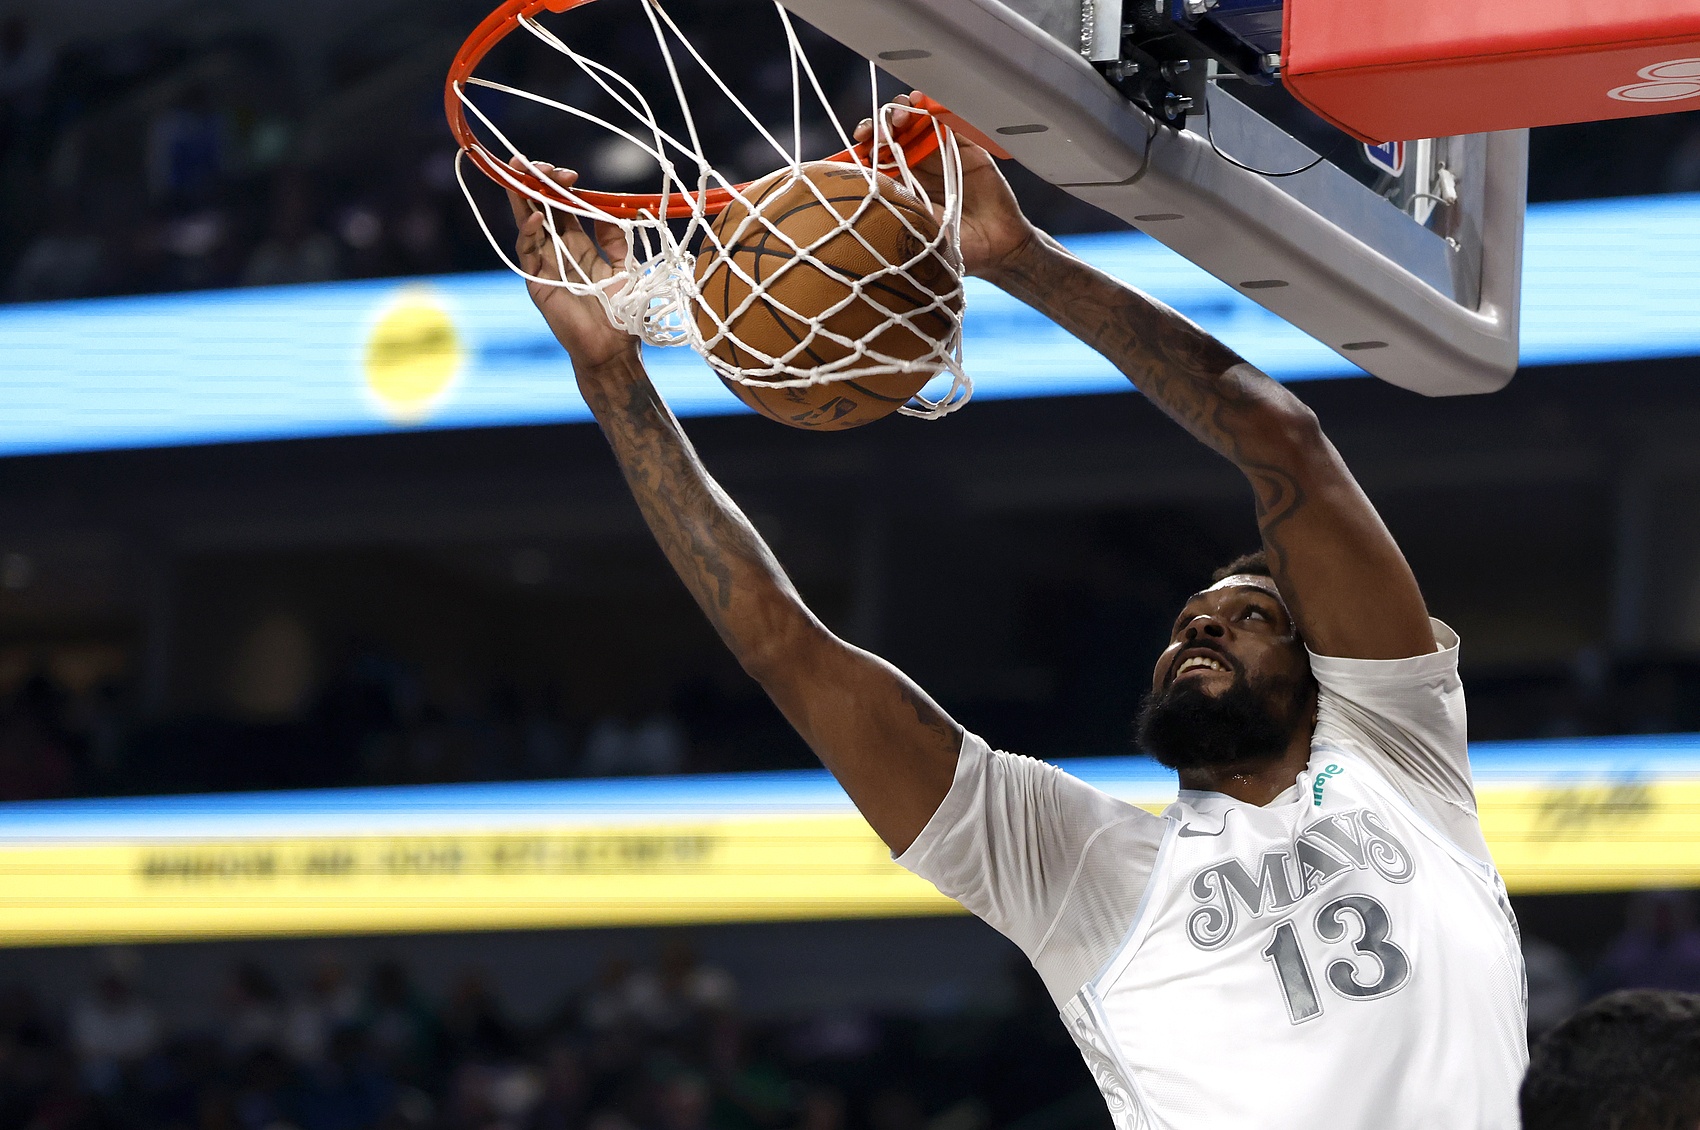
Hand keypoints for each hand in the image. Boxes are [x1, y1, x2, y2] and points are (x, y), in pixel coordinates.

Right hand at [505, 160, 640, 371]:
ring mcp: (545, 265)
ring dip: (523, 200)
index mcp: (582, 244)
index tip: (571, 175)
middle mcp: (559, 251)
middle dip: (536, 185)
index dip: (563, 189)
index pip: (565, 208)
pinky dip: (528, 234)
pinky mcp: (537, 283)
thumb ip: (616, 240)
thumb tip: (608, 212)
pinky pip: (527, 253)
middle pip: (541, 210)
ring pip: (528, 225)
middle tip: (532, 163)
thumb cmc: (623, 312)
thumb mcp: (626, 268)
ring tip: (521, 175)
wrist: (613, 349)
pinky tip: (534, 217)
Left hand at [853, 93, 1038, 278]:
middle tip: (879, 134)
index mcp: (898, 181)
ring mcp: (939, 150)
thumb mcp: (913, 232)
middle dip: (880, 124)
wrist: (995, 246)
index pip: (874, 152)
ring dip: (902, 111)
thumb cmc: (951, 245)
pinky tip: (922, 102)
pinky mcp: (966, 143)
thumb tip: (858, 200)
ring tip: (900, 118)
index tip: (859, 141)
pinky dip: (933, 105)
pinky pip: (948, 117)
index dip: (864, 141)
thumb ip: (891, 212)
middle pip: (890, 130)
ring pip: (914, 118)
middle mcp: (916, 162)